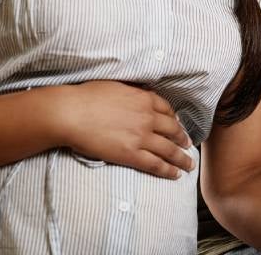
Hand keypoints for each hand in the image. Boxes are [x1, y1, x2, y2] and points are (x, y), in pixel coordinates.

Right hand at [51, 81, 193, 178]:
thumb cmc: (87, 97)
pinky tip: (175, 174)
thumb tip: (138, 92)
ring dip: (182, 158)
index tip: (177, 125)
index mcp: (144, 99)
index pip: (167, 110)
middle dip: (182, 139)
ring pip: (169, 149)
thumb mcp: (116, 85)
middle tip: (188, 145)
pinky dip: (168, 170)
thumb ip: (132, 90)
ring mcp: (141, 137)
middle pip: (173, 130)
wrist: (71, 113)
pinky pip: (155, 164)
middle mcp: (148, 117)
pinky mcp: (131, 154)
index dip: (175, 119)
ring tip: (189, 164)